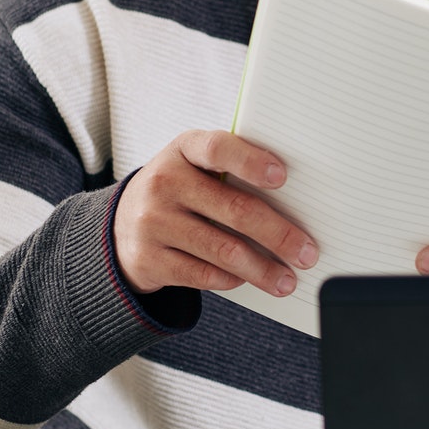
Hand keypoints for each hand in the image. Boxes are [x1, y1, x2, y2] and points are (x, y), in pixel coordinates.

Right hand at [113, 130, 318, 297]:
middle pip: (235, 209)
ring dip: (263, 269)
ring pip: (224, 250)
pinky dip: (232, 279)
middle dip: (279, 235)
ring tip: (287, 280)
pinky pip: (204, 275)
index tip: (283, 178)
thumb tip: (295, 203)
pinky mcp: (149, 259)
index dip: (251, 162)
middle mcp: (164, 182)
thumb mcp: (194, 169)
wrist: (121, 226)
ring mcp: (153, 222)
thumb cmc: (179, 192)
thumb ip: (232, 173)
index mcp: (183, 150)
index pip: (218, 148)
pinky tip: (246, 280)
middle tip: (307, 253)